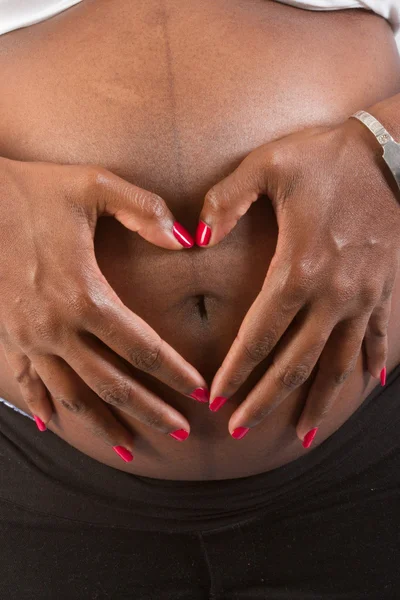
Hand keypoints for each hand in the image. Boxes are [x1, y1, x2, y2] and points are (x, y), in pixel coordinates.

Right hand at [0, 157, 207, 459]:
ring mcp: (28, 337)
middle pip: (112, 383)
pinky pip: (29, 382)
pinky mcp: (9, 336)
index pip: (141, 347)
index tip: (198, 391)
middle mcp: (55, 327)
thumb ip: (144, 210)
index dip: (174, 372)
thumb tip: (186, 239)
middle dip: (150, 410)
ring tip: (130, 445)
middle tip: (181, 432)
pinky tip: (56, 427)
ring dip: (103, 422)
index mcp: (83, 295)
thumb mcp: (93, 186)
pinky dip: (44, 406)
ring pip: (72, 394)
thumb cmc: (33, 191)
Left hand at [196, 119, 399, 446]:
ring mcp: (363, 296)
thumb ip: (226, 199)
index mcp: (298, 268)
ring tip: (300, 434)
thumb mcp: (268, 164)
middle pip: (295, 362)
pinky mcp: (384, 289)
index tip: (217, 399)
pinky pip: (379, 336)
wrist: (392, 151)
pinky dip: (372, 363)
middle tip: (240, 431)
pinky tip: (366, 387)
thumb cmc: (326, 157)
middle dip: (265, 400)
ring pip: (338, 362)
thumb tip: (195, 237)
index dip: (236, 371)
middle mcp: (333, 294)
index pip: (259, 335)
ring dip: (317, 401)